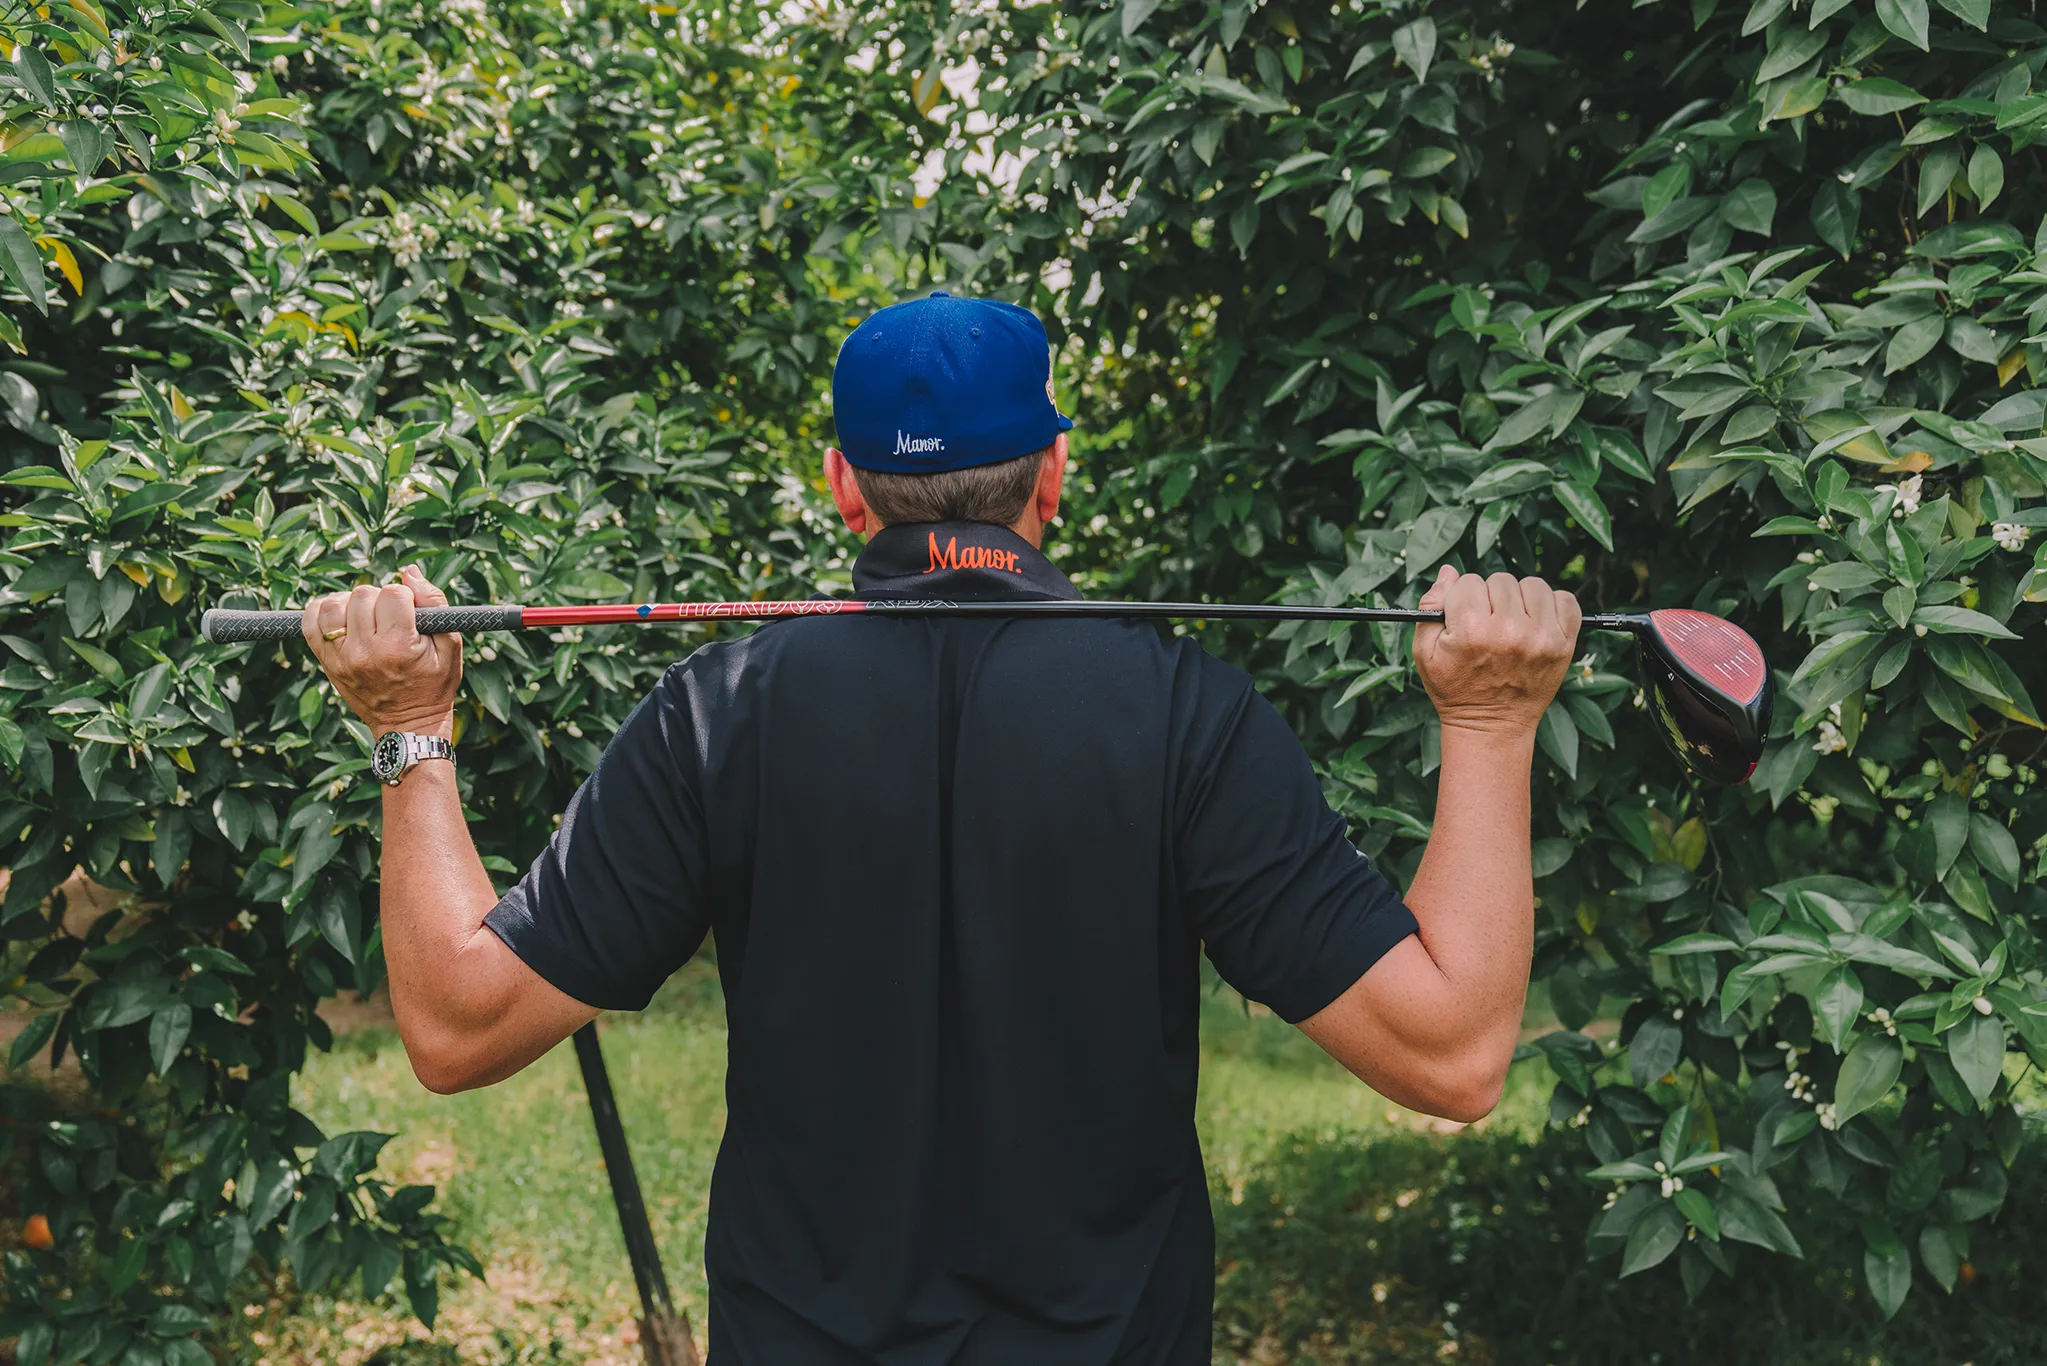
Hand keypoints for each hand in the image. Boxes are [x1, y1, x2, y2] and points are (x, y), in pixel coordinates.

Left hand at [302, 565, 461, 738]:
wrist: (408, 726)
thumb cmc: (434, 685)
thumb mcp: (450, 647)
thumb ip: (435, 604)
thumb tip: (410, 571)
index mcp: (399, 646)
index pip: (393, 593)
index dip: (405, 597)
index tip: (411, 613)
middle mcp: (365, 651)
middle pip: (362, 594)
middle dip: (379, 599)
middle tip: (390, 618)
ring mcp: (341, 658)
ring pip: (333, 605)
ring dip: (350, 603)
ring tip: (365, 617)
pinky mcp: (327, 663)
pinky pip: (310, 623)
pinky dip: (323, 612)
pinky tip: (342, 618)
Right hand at [1413, 566, 1580, 739]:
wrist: (1492, 726)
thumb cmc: (1454, 688)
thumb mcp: (1425, 653)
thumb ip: (1430, 608)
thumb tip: (1449, 572)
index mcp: (1472, 631)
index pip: (1468, 583)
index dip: (1461, 599)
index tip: (1463, 619)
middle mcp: (1510, 631)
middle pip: (1500, 580)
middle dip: (1490, 598)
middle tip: (1487, 625)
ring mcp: (1541, 638)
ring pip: (1532, 585)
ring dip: (1521, 598)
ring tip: (1512, 623)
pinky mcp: (1564, 644)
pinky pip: (1566, 600)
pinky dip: (1552, 605)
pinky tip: (1536, 623)